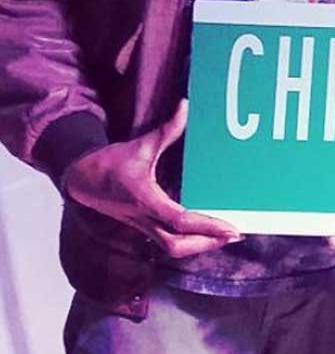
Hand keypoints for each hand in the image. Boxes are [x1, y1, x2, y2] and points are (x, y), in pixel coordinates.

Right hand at [61, 99, 239, 259]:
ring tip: (224, 236)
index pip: (179, 220)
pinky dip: (188, 241)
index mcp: (144, 200)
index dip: (205, 227)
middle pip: (176, 245)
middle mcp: (144, 218)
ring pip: (171, 248)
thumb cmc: (109, 164)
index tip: (229, 228)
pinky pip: (166, 241)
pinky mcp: (142, 226)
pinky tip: (205, 233)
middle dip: (206, 243)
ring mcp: (142, 225)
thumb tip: (185, 106)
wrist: (81, 180)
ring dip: (198, 245)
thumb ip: (165, 130)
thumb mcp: (139, 146)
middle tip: (234, 235)